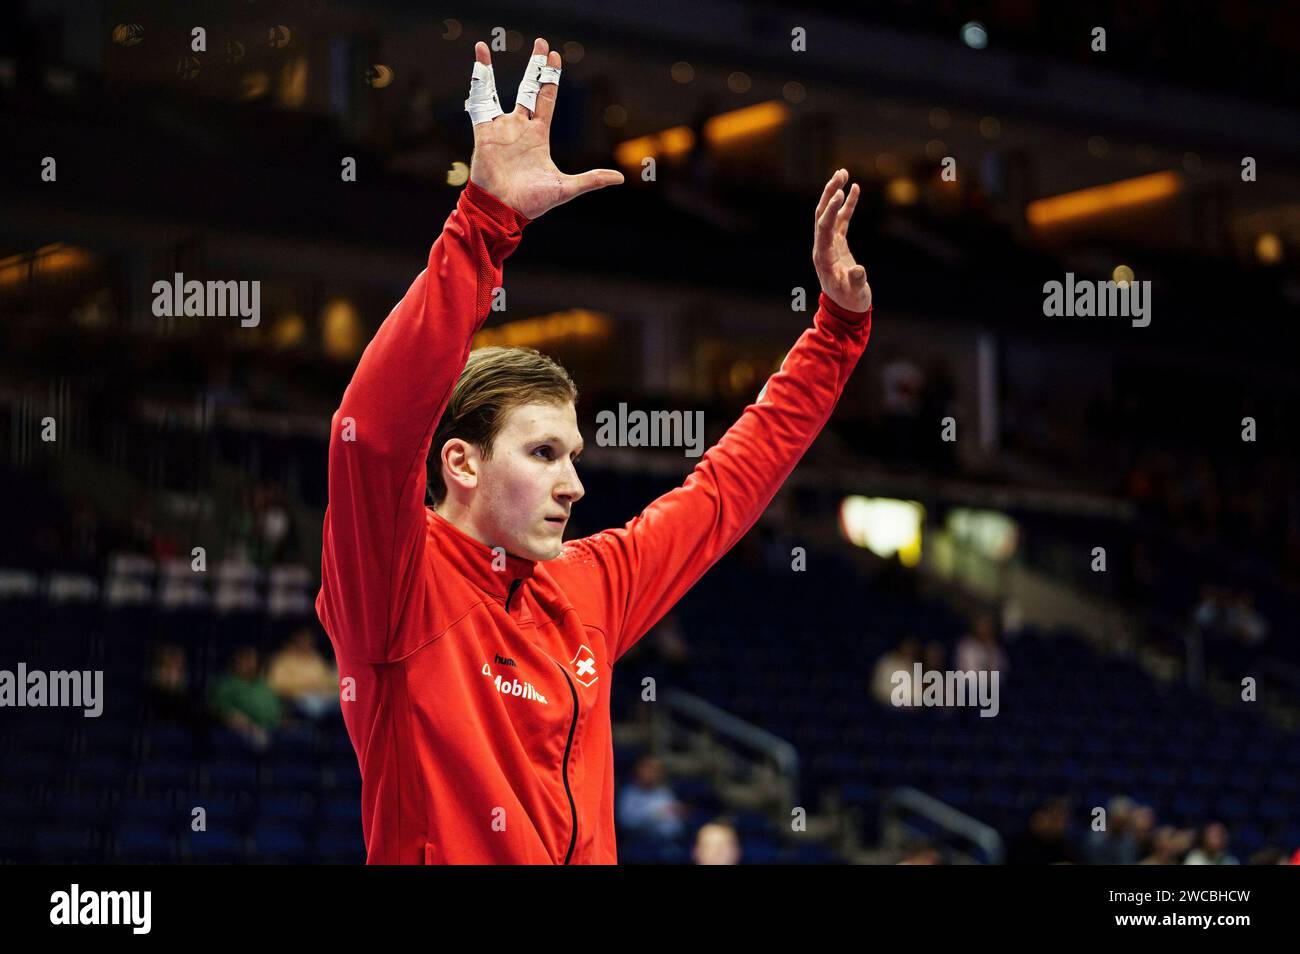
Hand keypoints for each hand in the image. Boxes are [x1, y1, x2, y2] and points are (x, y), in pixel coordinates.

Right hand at [467, 37, 623, 219]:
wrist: (503, 211)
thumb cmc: (532, 203)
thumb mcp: (566, 188)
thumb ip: (592, 180)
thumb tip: (620, 178)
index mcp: (538, 136)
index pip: (547, 99)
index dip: (551, 79)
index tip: (555, 57)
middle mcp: (519, 128)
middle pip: (528, 89)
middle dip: (535, 67)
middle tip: (541, 43)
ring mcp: (501, 129)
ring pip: (496, 92)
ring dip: (489, 69)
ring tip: (484, 47)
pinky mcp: (484, 134)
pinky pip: (479, 105)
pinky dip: (476, 85)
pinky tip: (476, 66)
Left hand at [812, 169, 870, 312]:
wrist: (847, 310)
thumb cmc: (851, 303)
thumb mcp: (856, 294)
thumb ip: (857, 282)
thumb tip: (858, 270)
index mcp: (823, 257)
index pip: (824, 227)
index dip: (831, 210)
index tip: (840, 193)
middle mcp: (822, 247)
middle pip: (822, 215)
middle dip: (829, 193)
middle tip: (840, 173)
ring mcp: (829, 245)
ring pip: (829, 214)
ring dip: (835, 193)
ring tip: (844, 172)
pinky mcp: (838, 244)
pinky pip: (841, 220)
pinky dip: (847, 204)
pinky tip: (854, 189)